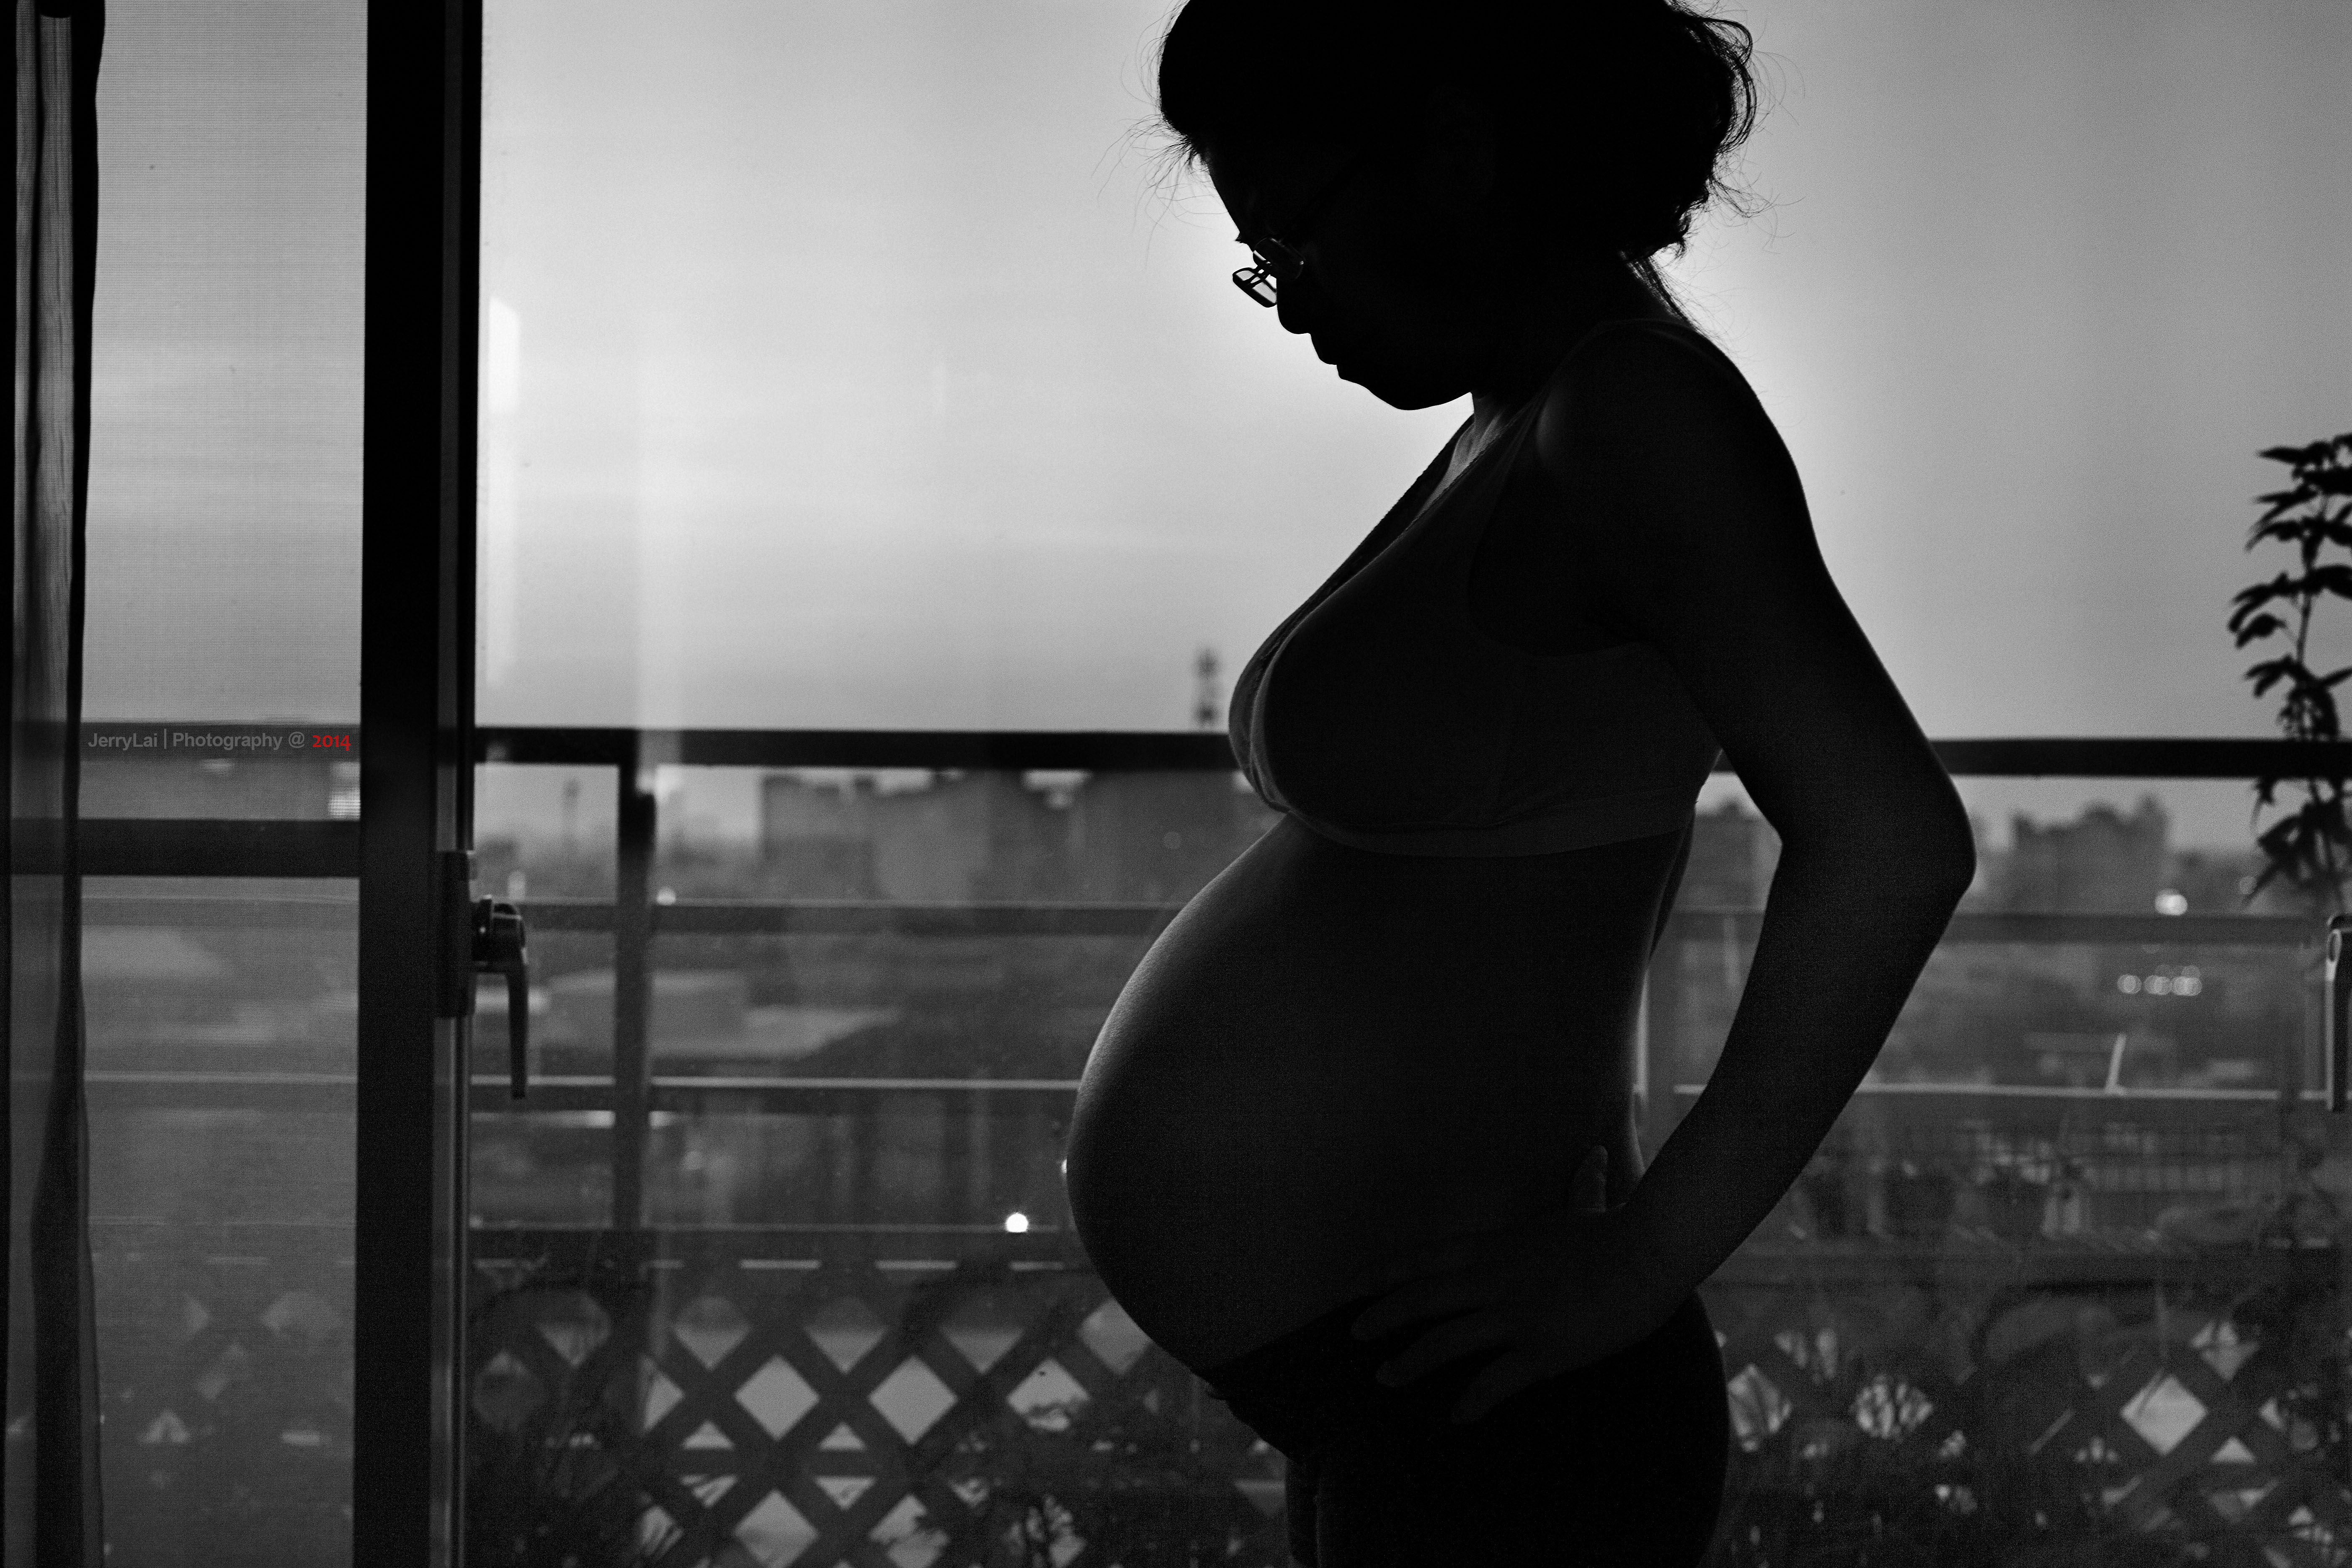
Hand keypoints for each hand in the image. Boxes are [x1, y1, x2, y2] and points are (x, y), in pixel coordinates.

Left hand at [1341, 1146, 1679, 1424]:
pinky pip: (1493, 1382)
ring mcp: (1513, 1316)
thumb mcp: (1585, 1209)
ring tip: (1385, 1377)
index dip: (1384, 1274)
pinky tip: (1457, 1417)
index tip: (1352, 1287)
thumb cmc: (1617, 1234)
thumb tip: (1596, 1154)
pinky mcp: (1540, 1350)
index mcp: (1495, 1248)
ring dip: (1410, 1361)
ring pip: (1444, 1342)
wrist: (1647, 1257)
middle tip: (1352, 1334)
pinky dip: (1470, 1401)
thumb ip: (1580, 1188)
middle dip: (1382, 1317)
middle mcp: (1492, 1280)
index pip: (1424, 1259)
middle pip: (1420, 1299)